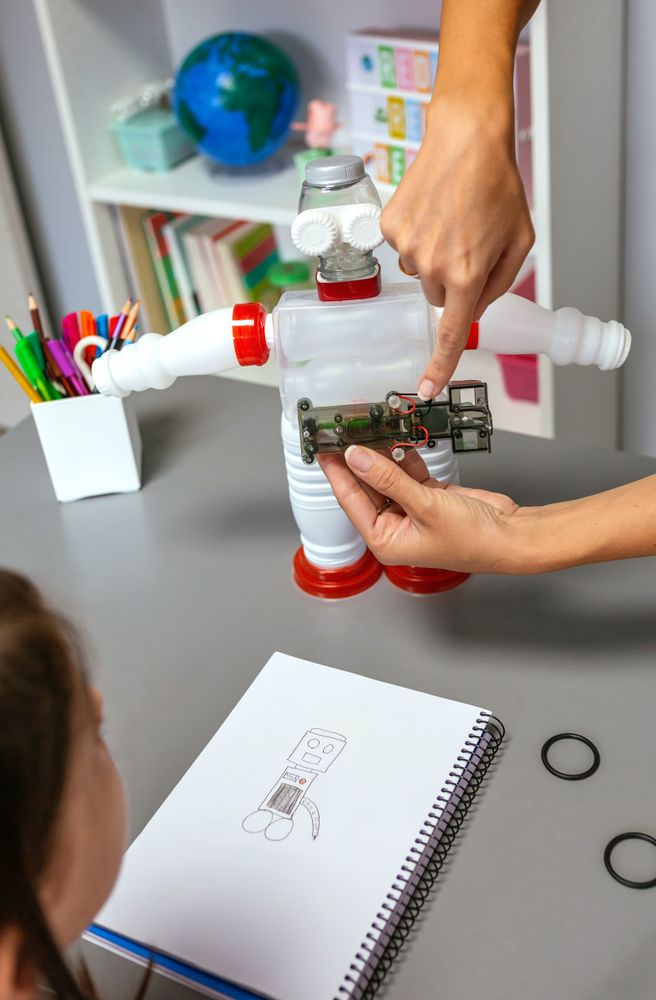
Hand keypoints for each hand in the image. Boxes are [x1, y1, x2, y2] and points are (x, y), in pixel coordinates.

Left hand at [319, 446, 527, 574]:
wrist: (513, 535)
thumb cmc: (473, 539)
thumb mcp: (425, 505)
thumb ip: (388, 478)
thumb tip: (356, 457)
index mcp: (386, 540)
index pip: (351, 500)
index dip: (336, 472)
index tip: (323, 448)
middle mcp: (395, 527)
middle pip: (367, 486)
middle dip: (358, 458)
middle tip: (345, 429)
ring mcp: (412, 510)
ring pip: (387, 476)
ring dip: (381, 453)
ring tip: (368, 426)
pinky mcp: (430, 496)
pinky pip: (408, 471)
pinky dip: (404, 455)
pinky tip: (397, 438)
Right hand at [381, 93, 533, 399]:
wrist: (467, 137)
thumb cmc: (498, 185)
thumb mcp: (520, 240)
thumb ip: (500, 283)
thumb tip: (475, 306)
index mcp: (468, 274)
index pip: (449, 333)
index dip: (439, 366)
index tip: (426, 389)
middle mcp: (432, 267)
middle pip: (436, 297)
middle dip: (451, 280)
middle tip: (467, 242)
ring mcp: (406, 247)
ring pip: (418, 272)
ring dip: (433, 256)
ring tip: (450, 217)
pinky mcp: (389, 227)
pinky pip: (402, 248)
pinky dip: (416, 234)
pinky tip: (432, 208)